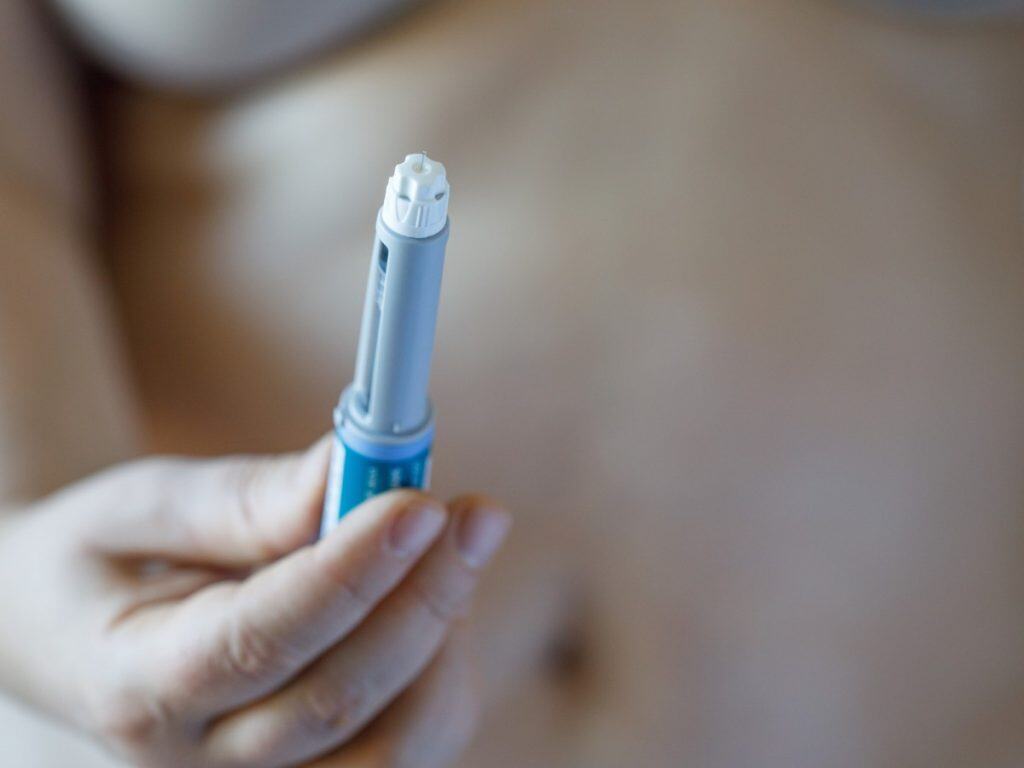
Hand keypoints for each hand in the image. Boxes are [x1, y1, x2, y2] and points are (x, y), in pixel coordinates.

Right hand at [0, 439, 509, 766]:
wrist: (70, 635)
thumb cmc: (105, 560)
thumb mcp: (140, 507)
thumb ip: (244, 499)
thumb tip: (351, 467)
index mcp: (138, 687)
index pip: (259, 641)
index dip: (350, 572)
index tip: (419, 502)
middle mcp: (201, 762)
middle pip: (338, 701)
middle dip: (424, 597)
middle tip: (475, 512)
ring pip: (394, 747)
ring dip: (444, 640)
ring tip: (451, 550)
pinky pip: (410, 750)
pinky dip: (444, 677)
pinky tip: (433, 603)